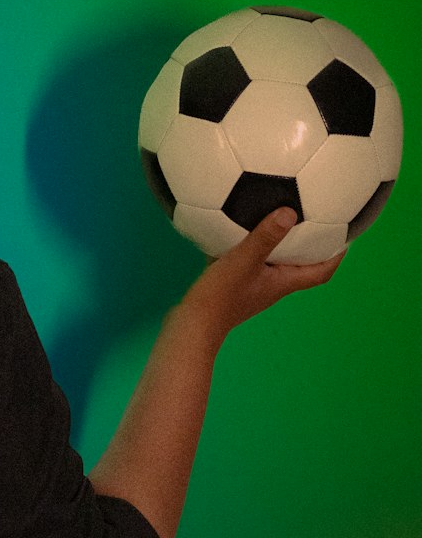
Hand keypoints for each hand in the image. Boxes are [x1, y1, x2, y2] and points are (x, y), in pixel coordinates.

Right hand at [184, 209, 347, 339]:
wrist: (191, 325)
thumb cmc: (220, 296)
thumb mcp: (243, 260)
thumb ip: (265, 237)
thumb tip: (289, 212)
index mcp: (283, 283)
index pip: (321, 272)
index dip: (336, 256)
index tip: (346, 235)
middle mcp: (273, 287)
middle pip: (302, 267)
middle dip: (312, 246)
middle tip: (317, 222)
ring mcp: (253, 289)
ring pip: (276, 264)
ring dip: (283, 247)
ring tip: (283, 222)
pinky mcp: (235, 288)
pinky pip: (252, 263)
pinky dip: (255, 248)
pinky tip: (241, 231)